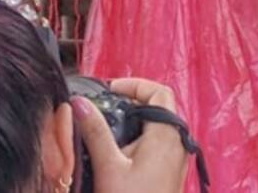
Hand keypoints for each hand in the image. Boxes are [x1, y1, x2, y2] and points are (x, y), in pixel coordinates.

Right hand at [74, 78, 188, 192]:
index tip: (110, 89)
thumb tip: (80, 102)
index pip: (159, 92)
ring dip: (135, 121)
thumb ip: (96, 132)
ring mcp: (177, 158)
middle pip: (160, 107)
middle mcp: (177, 142)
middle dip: (133, 102)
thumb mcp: (109, 167)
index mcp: (167, 134)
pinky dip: (141, 138)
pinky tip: (119, 152)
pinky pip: (160, 144)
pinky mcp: (172, 172)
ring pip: (159, 126)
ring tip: (108, 128)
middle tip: (106, 106)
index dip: (136, 85)